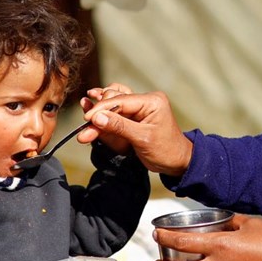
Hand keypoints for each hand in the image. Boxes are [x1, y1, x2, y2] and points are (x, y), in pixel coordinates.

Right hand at [77, 89, 192, 176]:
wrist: (176, 161)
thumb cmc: (165, 150)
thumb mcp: (142, 139)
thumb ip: (119, 127)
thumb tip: (96, 118)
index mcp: (152, 101)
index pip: (120, 100)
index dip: (101, 109)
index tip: (86, 120)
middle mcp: (145, 100)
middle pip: (114, 100)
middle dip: (98, 114)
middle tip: (85, 127)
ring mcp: (140, 107)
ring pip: (113, 103)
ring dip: (98, 112)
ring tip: (85, 115)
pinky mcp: (135, 115)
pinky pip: (116, 111)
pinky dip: (104, 115)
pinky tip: (92, 114)